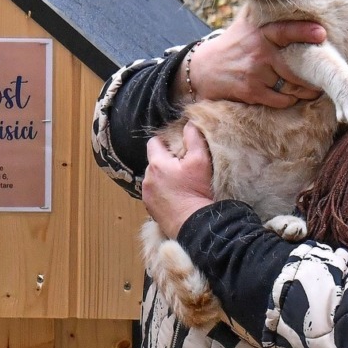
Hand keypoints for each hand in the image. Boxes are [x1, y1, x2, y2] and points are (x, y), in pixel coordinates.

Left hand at [143, 123, 214, 238]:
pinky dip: (163, 193)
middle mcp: (147, 179)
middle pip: (154, 162)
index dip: (166, 142)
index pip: (154, 142)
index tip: (178, 147)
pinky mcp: (151, 210)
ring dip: (164, 179)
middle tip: (183, 167)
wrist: (196, 225)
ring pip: (154, 179)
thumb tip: (189, 122)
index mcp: (156, 164)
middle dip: (166, 162)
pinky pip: (155, 195)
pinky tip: (177, 198)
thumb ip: (193, 137)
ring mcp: (147, 196)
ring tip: (181, 184)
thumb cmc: (197, 192)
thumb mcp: (200, 160)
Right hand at [176, 12, 327, 108]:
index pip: (285, 31)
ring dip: (305, 90)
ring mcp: (255, 74)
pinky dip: (289, 100)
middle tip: (323, 74)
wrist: (202, 69)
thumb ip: (266, 15)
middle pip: (295, 66)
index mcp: (260, 34)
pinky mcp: (251, 92)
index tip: (322, 33)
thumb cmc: (231, 45)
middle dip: (313, 73)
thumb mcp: (245, 25)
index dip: (304, 32)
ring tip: (312, 89)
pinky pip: (281, 100)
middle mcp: (259, 53)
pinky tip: (291, 97)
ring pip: (292, 86)